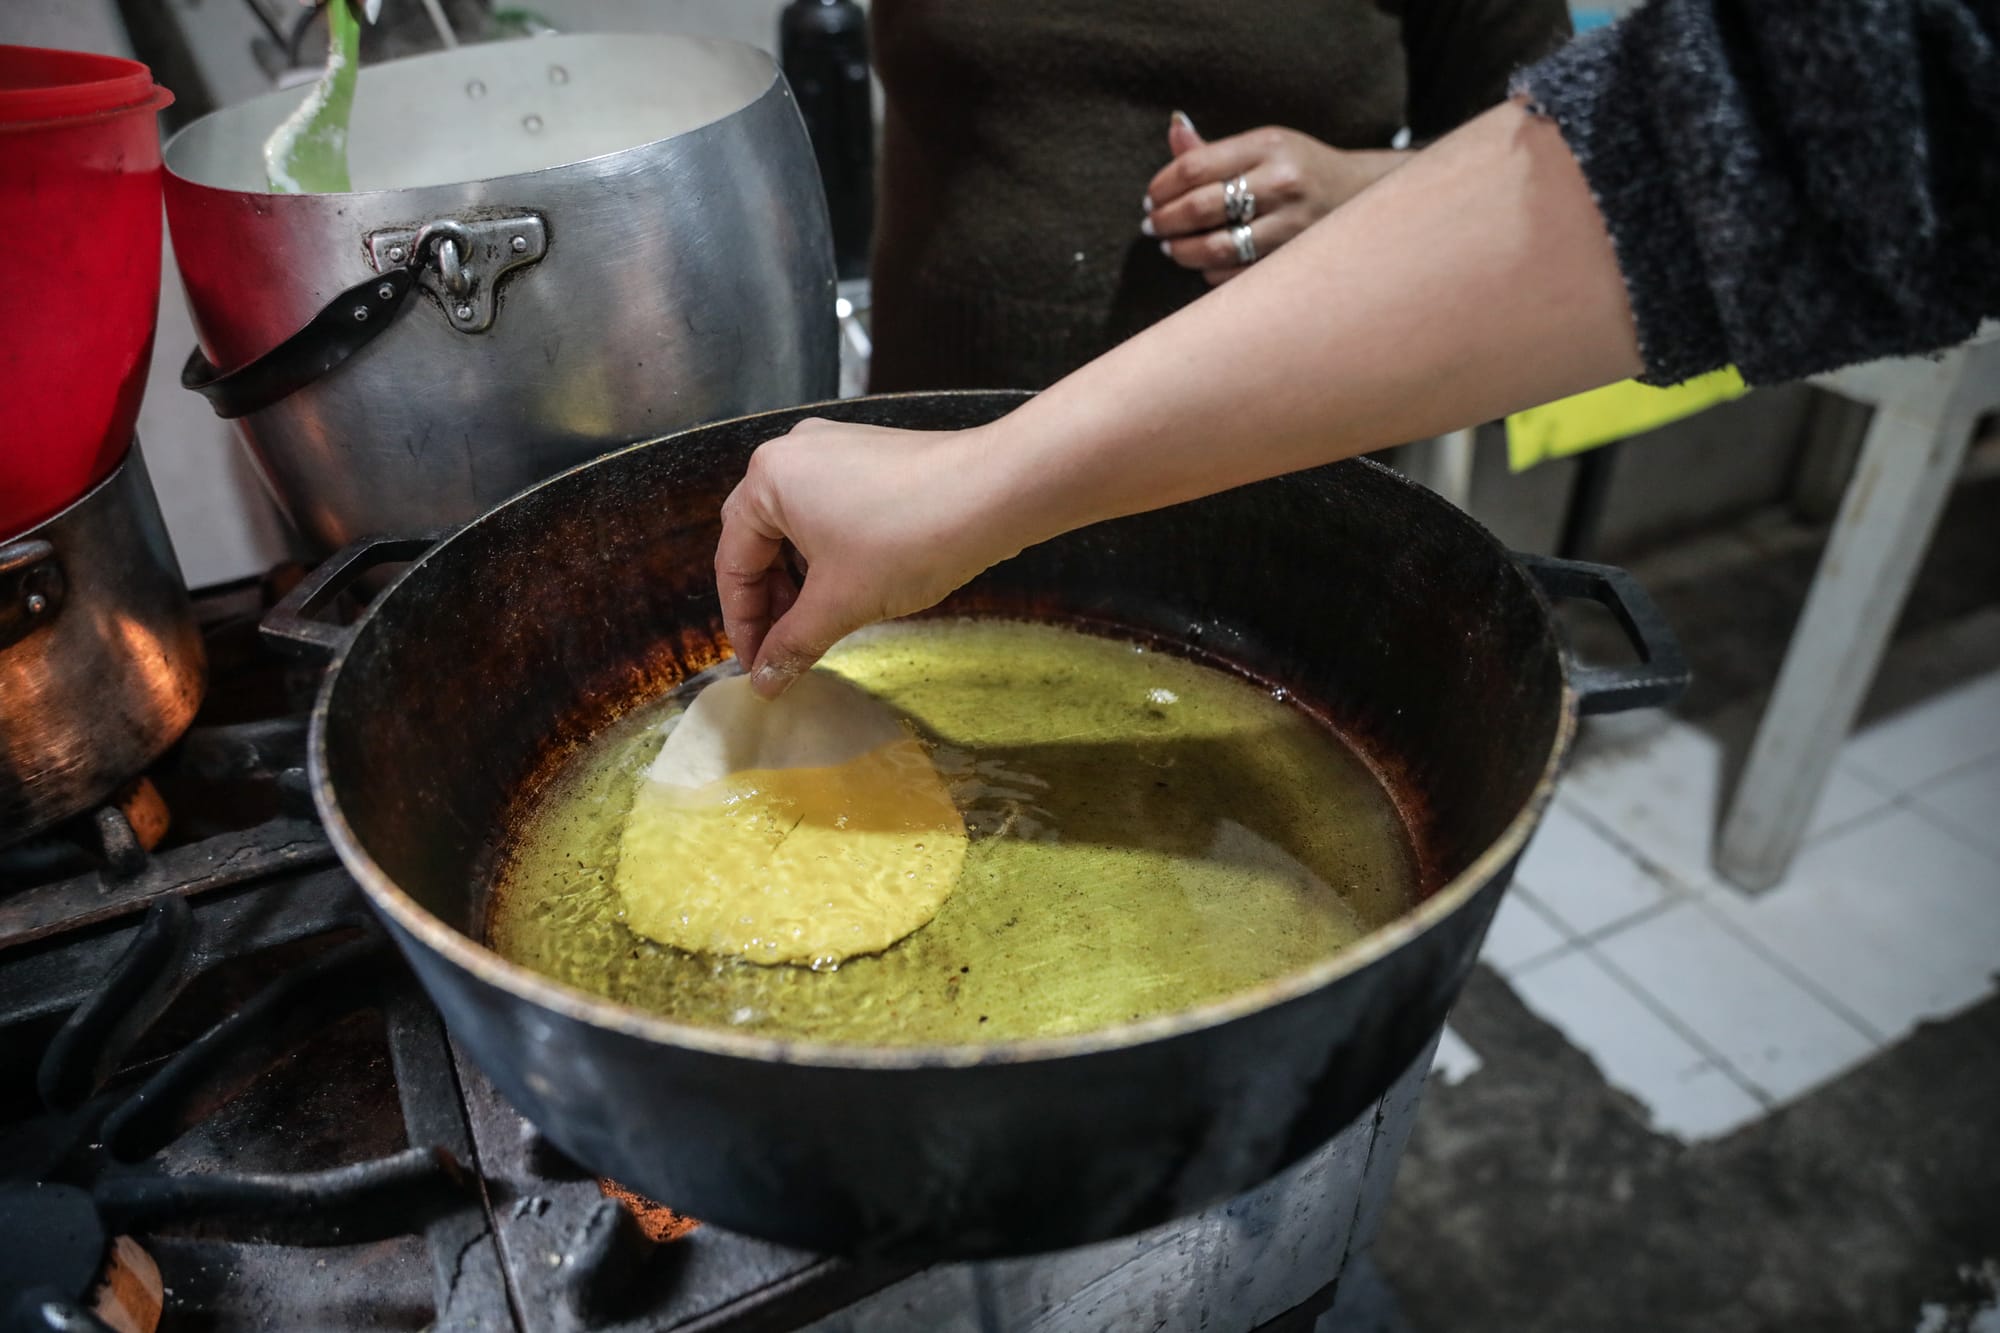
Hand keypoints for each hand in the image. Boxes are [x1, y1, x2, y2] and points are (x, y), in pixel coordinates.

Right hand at [715, 419, 1025, 696]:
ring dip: (801, 581)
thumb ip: (793, 643)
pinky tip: (851, 587)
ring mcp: (837, 449)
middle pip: (760, 540)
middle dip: (771, 602)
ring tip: (819, 625)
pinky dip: (831, 555)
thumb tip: (764, 680)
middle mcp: (793, 452)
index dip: (744, 625)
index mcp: (767, 478)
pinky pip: (832, 511)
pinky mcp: (873, 456)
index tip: (760, 668)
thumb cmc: (909, 538)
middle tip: (785, 651)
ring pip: (798, 527)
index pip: (734, 563)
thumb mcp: (840, 602)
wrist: (996, 491)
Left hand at [1143, 113, 1405, 284]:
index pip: (1194, 167)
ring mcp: (1291, 224)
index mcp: (1268, 146)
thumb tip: (1174, 128)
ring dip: (1182, 251)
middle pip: (1200, 207)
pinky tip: (1203, 263)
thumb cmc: (1297, 168)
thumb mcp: (1263, 147)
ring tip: (1170, 248)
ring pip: (1216, 247)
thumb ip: (1213, 148)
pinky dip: (1210, 271)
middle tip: (1152, 227)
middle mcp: (1282, 183)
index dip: (1162, 187)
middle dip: (1165, 221)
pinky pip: (1235, 274)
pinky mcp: (1294, 258)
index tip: (1150, 199)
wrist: (1360, 195)